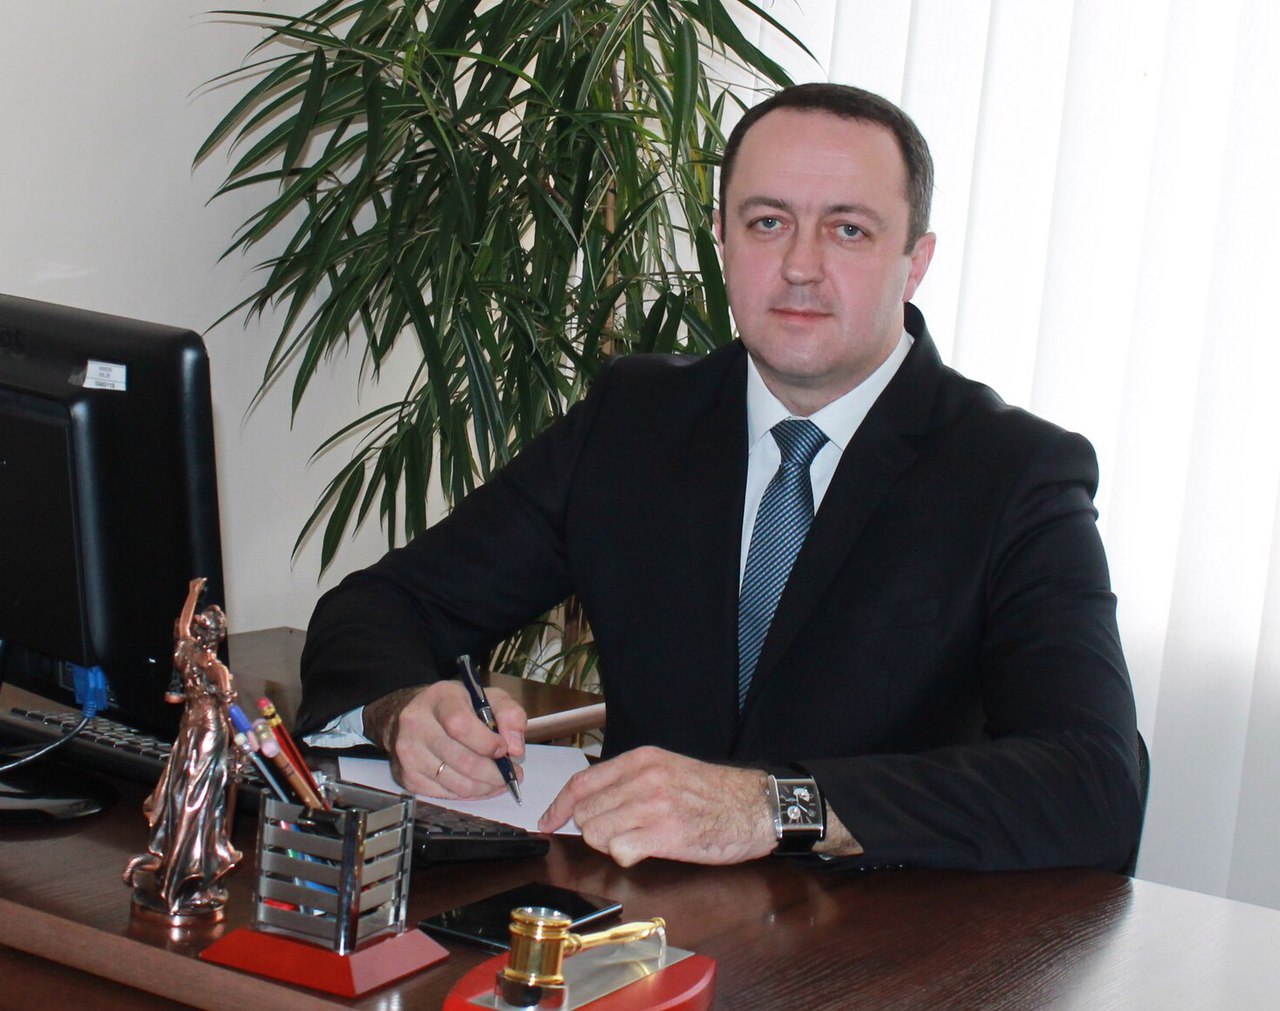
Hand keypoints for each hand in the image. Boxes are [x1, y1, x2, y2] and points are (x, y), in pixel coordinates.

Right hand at [363, 681, 525, 798]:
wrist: (417, 715)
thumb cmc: (458, 706)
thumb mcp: (488, 698)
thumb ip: (510, 714)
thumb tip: (516, 748)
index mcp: (439, 699)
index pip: (459, 725)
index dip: (486, 743)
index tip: (504, 750)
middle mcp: (417, 724)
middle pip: (460, 759)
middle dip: (493, 773)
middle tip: (512, 774)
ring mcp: (408, 752)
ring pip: (455, 782)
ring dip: (484, 787)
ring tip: (499, 781)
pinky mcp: (406, 775)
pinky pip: (444, 794)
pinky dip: (468, 795)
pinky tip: (479, 786)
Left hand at [537, 746, 775, 866]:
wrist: (756, 806)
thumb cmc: (716, 793)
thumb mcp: (669, 769)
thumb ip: (631, 780)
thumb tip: (592, 801)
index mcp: (643, 759)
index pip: (582, 782)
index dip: (559, 805)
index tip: (549, 821)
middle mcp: (644, 778)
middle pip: (586, 812)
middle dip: (595, 829)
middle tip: (621, 833)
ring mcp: (653, 805)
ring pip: (597, 833)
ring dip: (611, 844)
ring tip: (638, 840)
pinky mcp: (665, 834)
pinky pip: (620, 851)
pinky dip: (627, 856)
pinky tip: (647, 850)